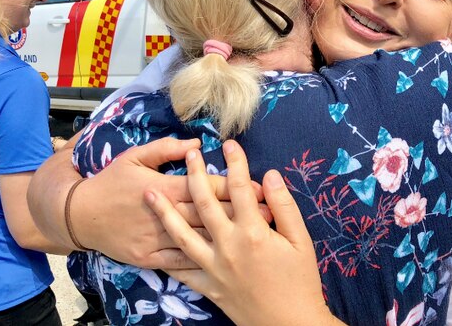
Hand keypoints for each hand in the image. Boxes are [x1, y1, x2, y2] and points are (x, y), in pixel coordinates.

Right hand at [72, 137, 269, 268]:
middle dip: (240, 214)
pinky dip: (204, 261)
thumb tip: (196, 143)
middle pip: (209, 215)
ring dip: (228, 238)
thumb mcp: (135, 156)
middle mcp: (163, 214)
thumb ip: (167, 148)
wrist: (80, 216)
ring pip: (199, 239)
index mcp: (164, 187)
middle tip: (269, 213)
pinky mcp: (149, 258)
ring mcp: (156, 239)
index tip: (258, 188)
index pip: (206, 187)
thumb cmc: (111, 181)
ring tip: (256, 237)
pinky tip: (225, 261)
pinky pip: (181, 263)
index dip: (234, 188)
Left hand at [146, 140, 342, 325]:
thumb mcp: (301, 241)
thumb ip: (284, 206)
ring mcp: (214, 267)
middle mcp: (228, 246)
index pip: (239, 187)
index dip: (235, 162)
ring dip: (165, 211)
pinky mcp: (208, 286)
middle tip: (189, 155)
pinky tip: (157, 241)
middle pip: (205, 203)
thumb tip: (271, 176)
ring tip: (149, 193)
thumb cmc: (300, 282)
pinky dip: (168, 255)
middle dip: (195, 174)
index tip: (228, 144)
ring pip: (182, 234)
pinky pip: (182, 270)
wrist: (289, 325)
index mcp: (253, 232)